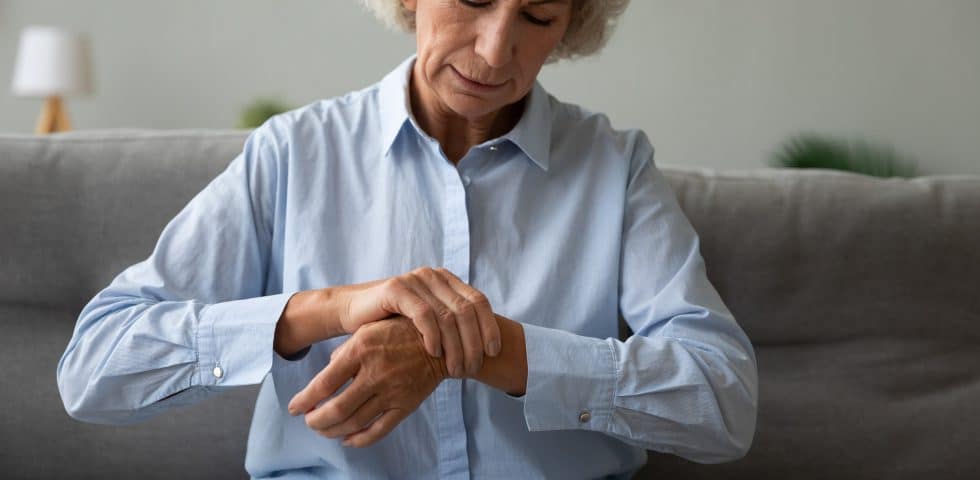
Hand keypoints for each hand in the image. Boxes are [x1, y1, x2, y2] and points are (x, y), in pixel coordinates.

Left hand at [287, 318, 447, 446]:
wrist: (440, 340)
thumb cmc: (398, 331)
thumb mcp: (367, 330)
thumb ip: (344, 352)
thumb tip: (326, 376)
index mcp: (361, 349)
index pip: (324, 383)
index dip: (304, 400)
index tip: (294, 408)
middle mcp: (374, 373)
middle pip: (336, 409)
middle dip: (316, 421)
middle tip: (309, 421)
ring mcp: (391, 391)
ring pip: (354, 422)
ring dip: (333, 431)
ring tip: (323, 430)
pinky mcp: (405, 405)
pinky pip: (378, 430)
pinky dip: (359, 440)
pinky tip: (347, 439)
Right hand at [337, 267, 499, 377]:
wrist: (354, 314)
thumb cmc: (395, 325)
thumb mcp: (430, 323)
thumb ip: (454, 325)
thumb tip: (487, 348)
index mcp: (447, 281)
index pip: (479, 301)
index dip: (489, 327)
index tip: (492, 353)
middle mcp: (434, 276)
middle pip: (467, 310)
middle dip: (473, 343)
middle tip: (471, 368)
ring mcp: (416, 279)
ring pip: (448, 315)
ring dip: (455, 346)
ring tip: (455, 368)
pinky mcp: (396, 288)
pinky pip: (424, 314)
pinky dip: (433, 335)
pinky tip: (434, 353)